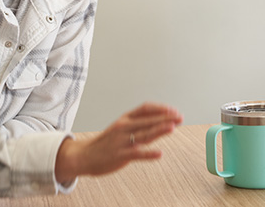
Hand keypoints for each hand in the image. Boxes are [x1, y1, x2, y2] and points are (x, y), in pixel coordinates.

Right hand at [54, 102, 182, 182]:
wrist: (84, 155)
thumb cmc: (106, 143)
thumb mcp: (120, 127)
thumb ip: (138, 124)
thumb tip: (159, 119)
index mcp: (125, 119)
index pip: (145, 108)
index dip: (160, 109)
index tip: (174, 111)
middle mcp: (123, 127)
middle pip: (147, 120)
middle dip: (165, 118)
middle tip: (179, 117)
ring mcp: (121, 141)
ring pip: (143, 134)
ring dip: (159, 130)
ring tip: (172, 128)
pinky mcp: (120, 155)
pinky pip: (136, 154)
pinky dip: (148, 154)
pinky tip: (159, 153)